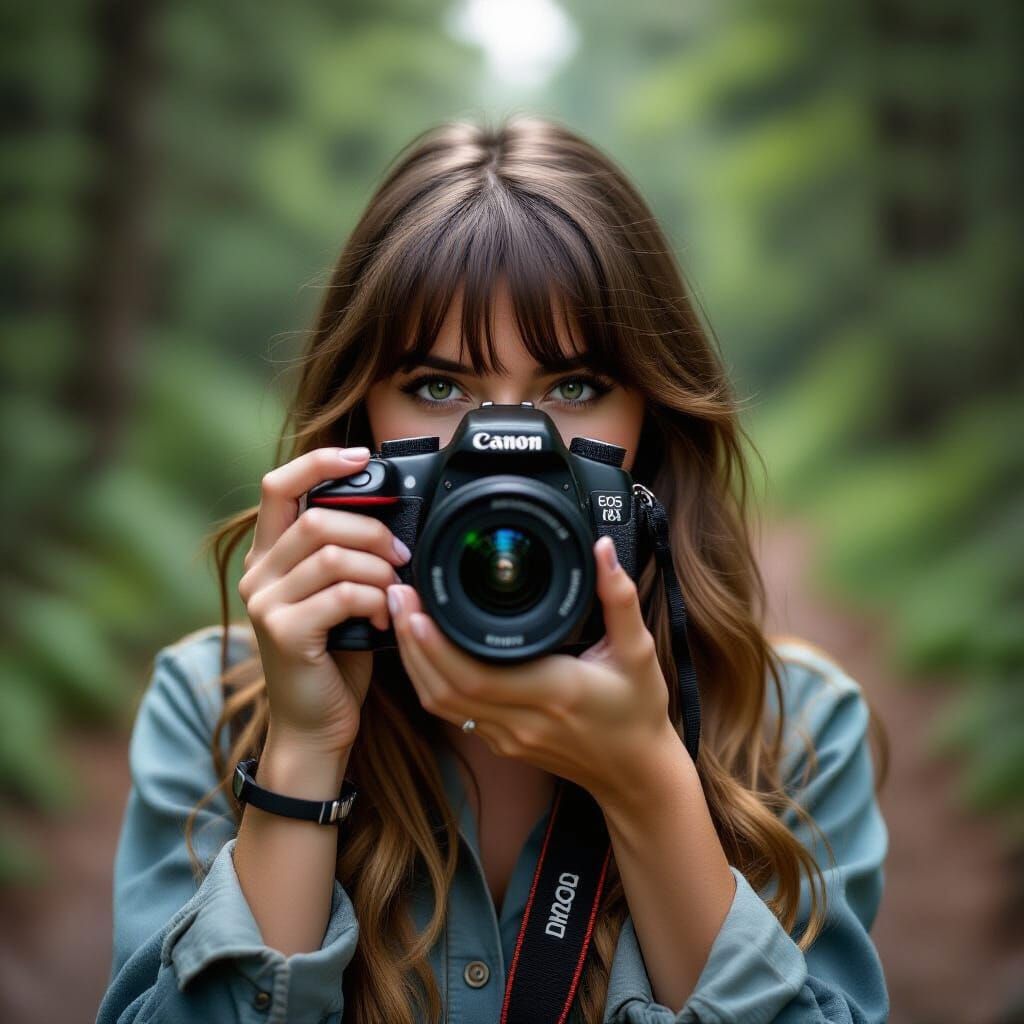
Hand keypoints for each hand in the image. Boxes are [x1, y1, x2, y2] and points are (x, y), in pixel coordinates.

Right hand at [237, 446, 411, 754]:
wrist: (316, 723)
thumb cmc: (334, 655)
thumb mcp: (336, 593)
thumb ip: (343, 554)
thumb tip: (389, 517)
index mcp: (268, 555)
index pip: (278, 485)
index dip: (319, 462)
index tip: (360, 455)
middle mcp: (257, 574)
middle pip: (317, 518)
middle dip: (372, 530)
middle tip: (400, 555)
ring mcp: (266, 604)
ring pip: (333, 555)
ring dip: (378, 569)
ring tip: (394, 590)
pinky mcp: (284, 633)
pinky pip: (342, 593)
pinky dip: (375, 600)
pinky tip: (383, 617)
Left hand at [386, 536, 682, 801]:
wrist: (636, 773)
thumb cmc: (638, 712)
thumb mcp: (639, 651)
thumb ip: (619, 598)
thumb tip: (601, 550)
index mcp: (553, 693)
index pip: (476, 675)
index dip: (436, 645)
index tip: (418, 606)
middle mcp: (522, 721)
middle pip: (444, 688)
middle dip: (413, 642)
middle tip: (398, 597)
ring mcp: (507, 737)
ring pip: (441, 704)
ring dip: (415, 662)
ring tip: (402, 616)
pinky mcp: (501, 743)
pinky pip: (453, 713)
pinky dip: (430, 680)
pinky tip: (423, 650)